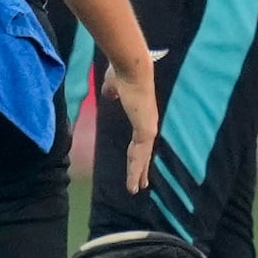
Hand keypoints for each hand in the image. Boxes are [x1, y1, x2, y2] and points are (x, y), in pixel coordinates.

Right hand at [102, 60, 157, 192]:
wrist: (131, 69)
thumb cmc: (122, 73)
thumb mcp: (112, 85)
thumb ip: (111, 92)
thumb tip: (108, 95)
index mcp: (141, 115)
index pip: (139, 140)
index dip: (137, 153)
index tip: (135, 163)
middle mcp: (148, 124)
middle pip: (143, 152)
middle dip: (142, 169)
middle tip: (142, 185)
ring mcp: (148, 128)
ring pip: (141, 157)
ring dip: (137, 174)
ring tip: (134, 189)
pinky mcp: (146, 130)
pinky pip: (139, 155)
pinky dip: (136, 170)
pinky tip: (134, 181)